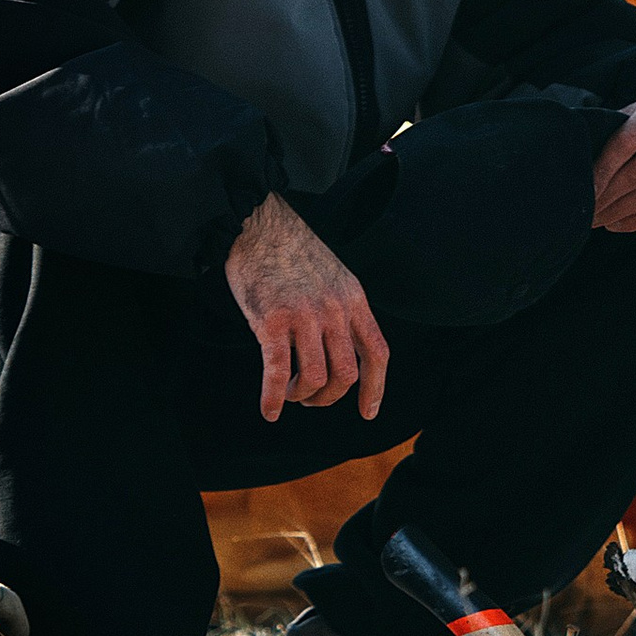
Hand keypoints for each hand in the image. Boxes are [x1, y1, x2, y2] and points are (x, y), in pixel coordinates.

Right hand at [227, 193, 389, 423]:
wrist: (258, 224)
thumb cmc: (291, 252)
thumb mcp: (334, 277)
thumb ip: (343, 310)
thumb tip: (344, 348)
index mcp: (354, 300)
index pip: (377, 353)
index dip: (376, 388)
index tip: (367, 411)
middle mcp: (334, 310)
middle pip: (346, 374)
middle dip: (328, 397)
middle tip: (309, 398)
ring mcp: (303, 316)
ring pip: (315, 378)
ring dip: (301, 395)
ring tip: (288, 392)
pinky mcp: (271, 320)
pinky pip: (277, 371)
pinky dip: (273, 398)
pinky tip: (269, 411)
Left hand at [593, 94, 635, 233]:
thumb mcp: (627, 120)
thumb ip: (608, 136)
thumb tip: (578, 169)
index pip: (627, 141)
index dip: (603, 169)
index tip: (584, 190)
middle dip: (609, 196)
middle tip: (587, 211)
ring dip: (621, 212)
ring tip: (599, 219)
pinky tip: (617, 225)